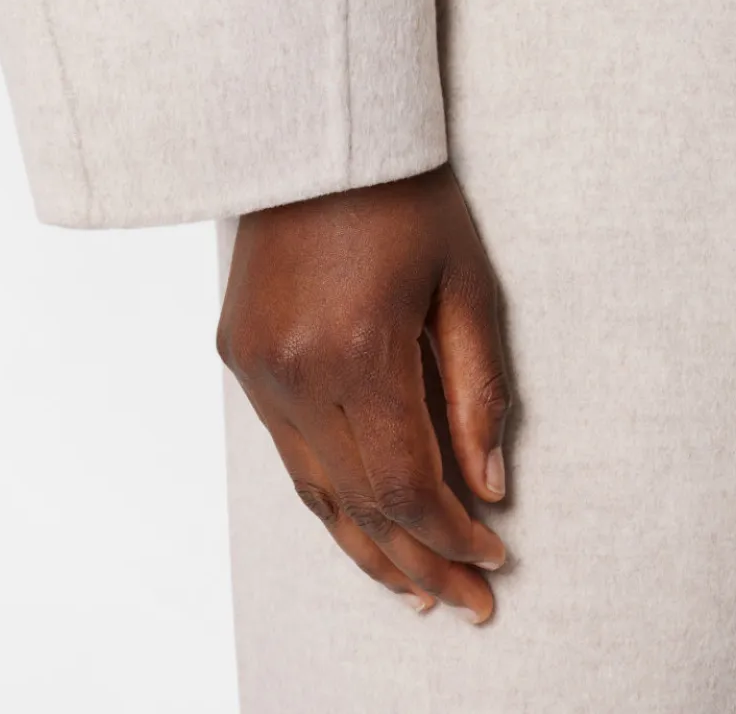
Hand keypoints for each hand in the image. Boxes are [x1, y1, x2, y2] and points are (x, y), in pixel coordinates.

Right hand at [215, 162, 511, 621]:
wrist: (316, 132)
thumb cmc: (405, 193)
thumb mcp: (465, 283)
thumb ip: (478, 390)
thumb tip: (490, 485)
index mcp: (357, 350)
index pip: (406, 483)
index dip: (451, 535)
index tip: (494, 558)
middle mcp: (293, 372)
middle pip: (359, 501)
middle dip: (417, 560)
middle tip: (466, 602)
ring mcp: (257, 367)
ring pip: (314, 490)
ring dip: (366, 544)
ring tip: (415, 589)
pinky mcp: (240, 355)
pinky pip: (287, 452)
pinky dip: (329, 495)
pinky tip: (360, 523)